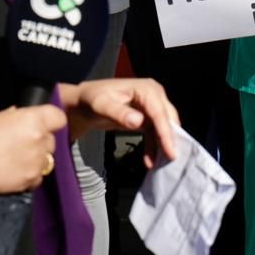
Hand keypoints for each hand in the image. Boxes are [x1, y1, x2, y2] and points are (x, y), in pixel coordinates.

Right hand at [0, 104, 67, 194]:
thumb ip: (16, 117)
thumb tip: (22, 117)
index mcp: (33, 120)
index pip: (58, 117)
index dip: (51, 120)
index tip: (44, 123)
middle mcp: (40, 140)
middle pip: (51, 140)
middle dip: (40, 141)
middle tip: (22, 143)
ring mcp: (37, 163)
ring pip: (47, 160)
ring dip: (37, 158)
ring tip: (17, 159)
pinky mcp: (32, 181)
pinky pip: (39, 176)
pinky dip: (30, 175)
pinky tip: (15, 172)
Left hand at [60, 77, 179, 167]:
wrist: (84, 103)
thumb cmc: (91, 100)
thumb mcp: (101, 105)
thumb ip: (118, 113)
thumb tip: (138, 121)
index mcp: (146, 89)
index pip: (159, 113)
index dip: (166, 133)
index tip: (170, 152)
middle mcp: (153, 95)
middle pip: (167, 120)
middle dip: (169, 141)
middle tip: (170, 162)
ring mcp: (152, 105)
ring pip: (163, 128)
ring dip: (162, 146)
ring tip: (160, 165)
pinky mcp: (147, 116)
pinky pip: (155, 133)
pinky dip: (154, 147)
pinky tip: (150, 160)